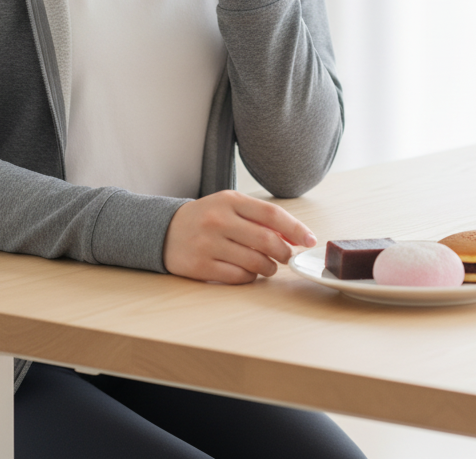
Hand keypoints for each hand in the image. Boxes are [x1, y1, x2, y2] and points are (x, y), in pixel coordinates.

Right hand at [163, 190, 316, 283]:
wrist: (165, 231)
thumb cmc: (206, 217)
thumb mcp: (230, 206)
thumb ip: (259, 218)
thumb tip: (294, 235)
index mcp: (230, 200)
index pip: (271, 214)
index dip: (295, 228)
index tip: (310, 240)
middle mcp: (219, 220)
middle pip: (267, 240)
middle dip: (284, 253)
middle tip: (288, 257)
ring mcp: (208, 244)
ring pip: (255, 262)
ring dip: (269, 267)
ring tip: (268, 265)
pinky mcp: (200, 266)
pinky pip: (238, 276)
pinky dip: (250, 276)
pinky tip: (248, 271)